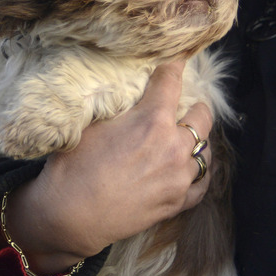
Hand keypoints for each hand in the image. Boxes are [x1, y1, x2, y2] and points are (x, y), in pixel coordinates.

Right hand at [0, 59, 212, 272]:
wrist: (70, 216)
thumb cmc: (73, 167)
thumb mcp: (90, 123)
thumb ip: (119, 106)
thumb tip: (128, 92)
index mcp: (151, 121)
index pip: (172, 80)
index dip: (173, 65)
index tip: (175, 59)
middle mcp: (173, 147)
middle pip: (202, 117)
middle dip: (194, 107)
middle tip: (183, 106)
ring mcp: (179, 178)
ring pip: (205, 151)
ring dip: (196, 141)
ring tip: (186, 138)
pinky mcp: (177, 203)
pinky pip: (203, 184)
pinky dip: (200, 172)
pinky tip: (192, 168)